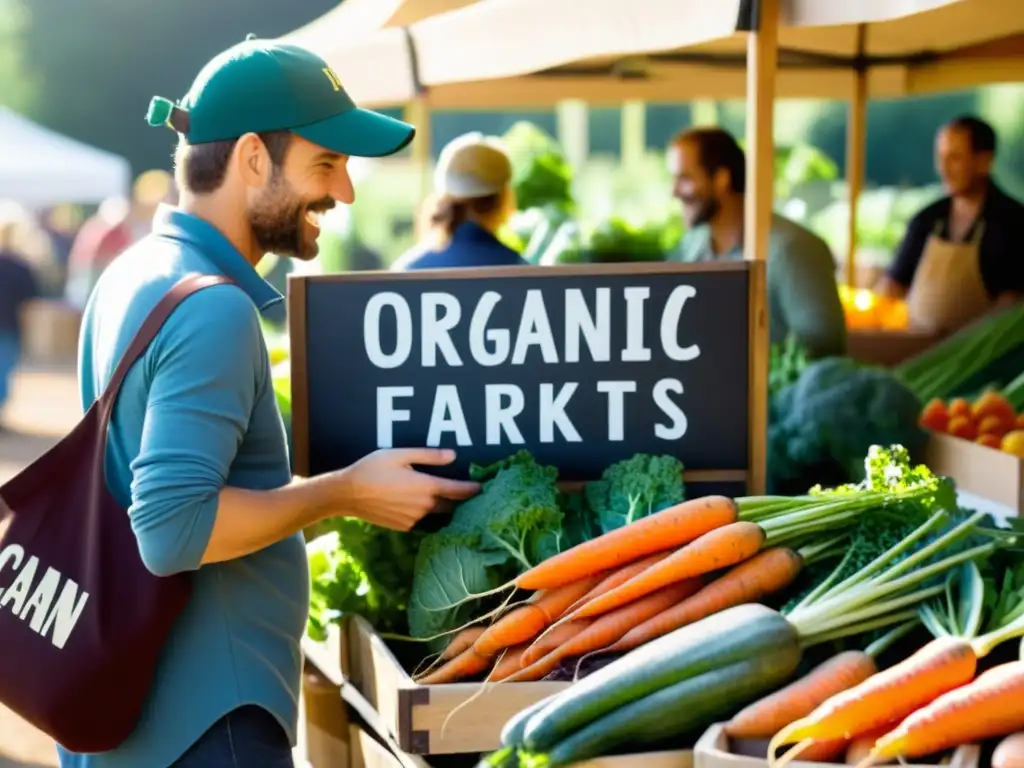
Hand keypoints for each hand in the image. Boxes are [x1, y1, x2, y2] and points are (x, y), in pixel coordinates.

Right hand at [324, 448, 479, 530]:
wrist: (347, 495)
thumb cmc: (372, 469)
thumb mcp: (400, 455)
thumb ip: (429, 456)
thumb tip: (453, 455)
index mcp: (426, 487)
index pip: (459, 490)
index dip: (474, 489)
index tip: (485, 487)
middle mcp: (424, 506)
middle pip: (452, 506)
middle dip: (462, 501)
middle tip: (470, 494)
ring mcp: (414, 519)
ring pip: (438, 514)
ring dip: (445, 508)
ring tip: (450, 500)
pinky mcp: (405, 527)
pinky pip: (423, 520)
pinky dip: (428, 513)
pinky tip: (423, 505)